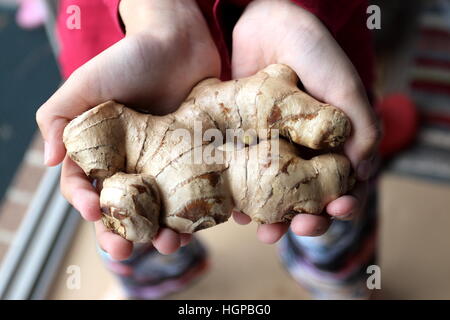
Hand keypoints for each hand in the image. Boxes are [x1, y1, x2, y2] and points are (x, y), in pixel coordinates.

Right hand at [36, 0, 219, 259]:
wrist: (177, 40)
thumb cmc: (127, 59)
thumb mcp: (84, 83)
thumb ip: (59, 119)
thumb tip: (51, 161)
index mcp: (102, 152)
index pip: (87, 187)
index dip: (87, 203)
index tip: (95, 213)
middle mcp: (132, 163)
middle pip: (125, 208)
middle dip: (124, 232)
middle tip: (128, 249)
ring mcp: (165, 164)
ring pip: (162, 208)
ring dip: (163, 230)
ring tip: (170, 242)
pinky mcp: (194, 161)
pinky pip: (194, 191)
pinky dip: (197, 212)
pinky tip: (200, 225)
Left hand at [231, 0, 380, 242]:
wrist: (266, 23)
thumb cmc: (312, 50)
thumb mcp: (342, 85)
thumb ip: (360, 126)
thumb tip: (364, 174)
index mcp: (333, 140)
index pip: (343, 182)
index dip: (343, 202)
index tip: (337, 211)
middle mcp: (303, 149)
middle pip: (308, 196)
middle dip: (307, 217)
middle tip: (301, 226)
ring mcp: (272, 148)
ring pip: (274, 193)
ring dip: (273, 217)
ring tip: (265, 231)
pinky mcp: (244, 143)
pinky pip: (243, 176)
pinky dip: (242, 197)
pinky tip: (237, 211)